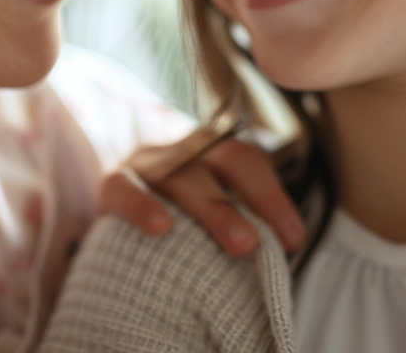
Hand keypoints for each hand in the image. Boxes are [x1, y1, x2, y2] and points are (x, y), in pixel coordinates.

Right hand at [99, 129, 305, 255]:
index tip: (293, 239)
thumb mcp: (211, 211)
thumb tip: (283, 257)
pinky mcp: (112, 181)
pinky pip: (126, 187)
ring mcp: (148, 160)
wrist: (117, 218)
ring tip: (238, 244)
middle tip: (262, 243)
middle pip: (226, 161)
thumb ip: (240, 222)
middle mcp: (185, 148)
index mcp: (214, 151)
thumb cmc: (179, 222)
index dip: (273, 197)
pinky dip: (143, 204)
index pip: (250, 162)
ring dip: (214, 209)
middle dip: (251, 200)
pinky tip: (161, 227)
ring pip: (183, 175)